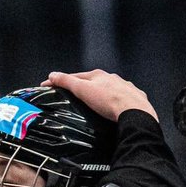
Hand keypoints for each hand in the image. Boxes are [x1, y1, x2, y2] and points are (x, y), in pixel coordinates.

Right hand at [42, 70, 157, 122]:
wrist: (135, 112)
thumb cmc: (109, 101)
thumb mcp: (83, 90)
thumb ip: (67, 82)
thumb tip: (52, 75)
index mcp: (99, 75)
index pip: (76, 76)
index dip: (62, 80)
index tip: (50, 85)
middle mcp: (112, 78)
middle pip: (94, 81)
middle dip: (84, 86)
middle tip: (74, 95)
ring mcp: (124, 88)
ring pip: (110, 89)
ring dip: (102, 93)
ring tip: (95, 103)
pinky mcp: (134, 99)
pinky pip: (123, 98)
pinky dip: (116, 102)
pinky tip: (114, 108)